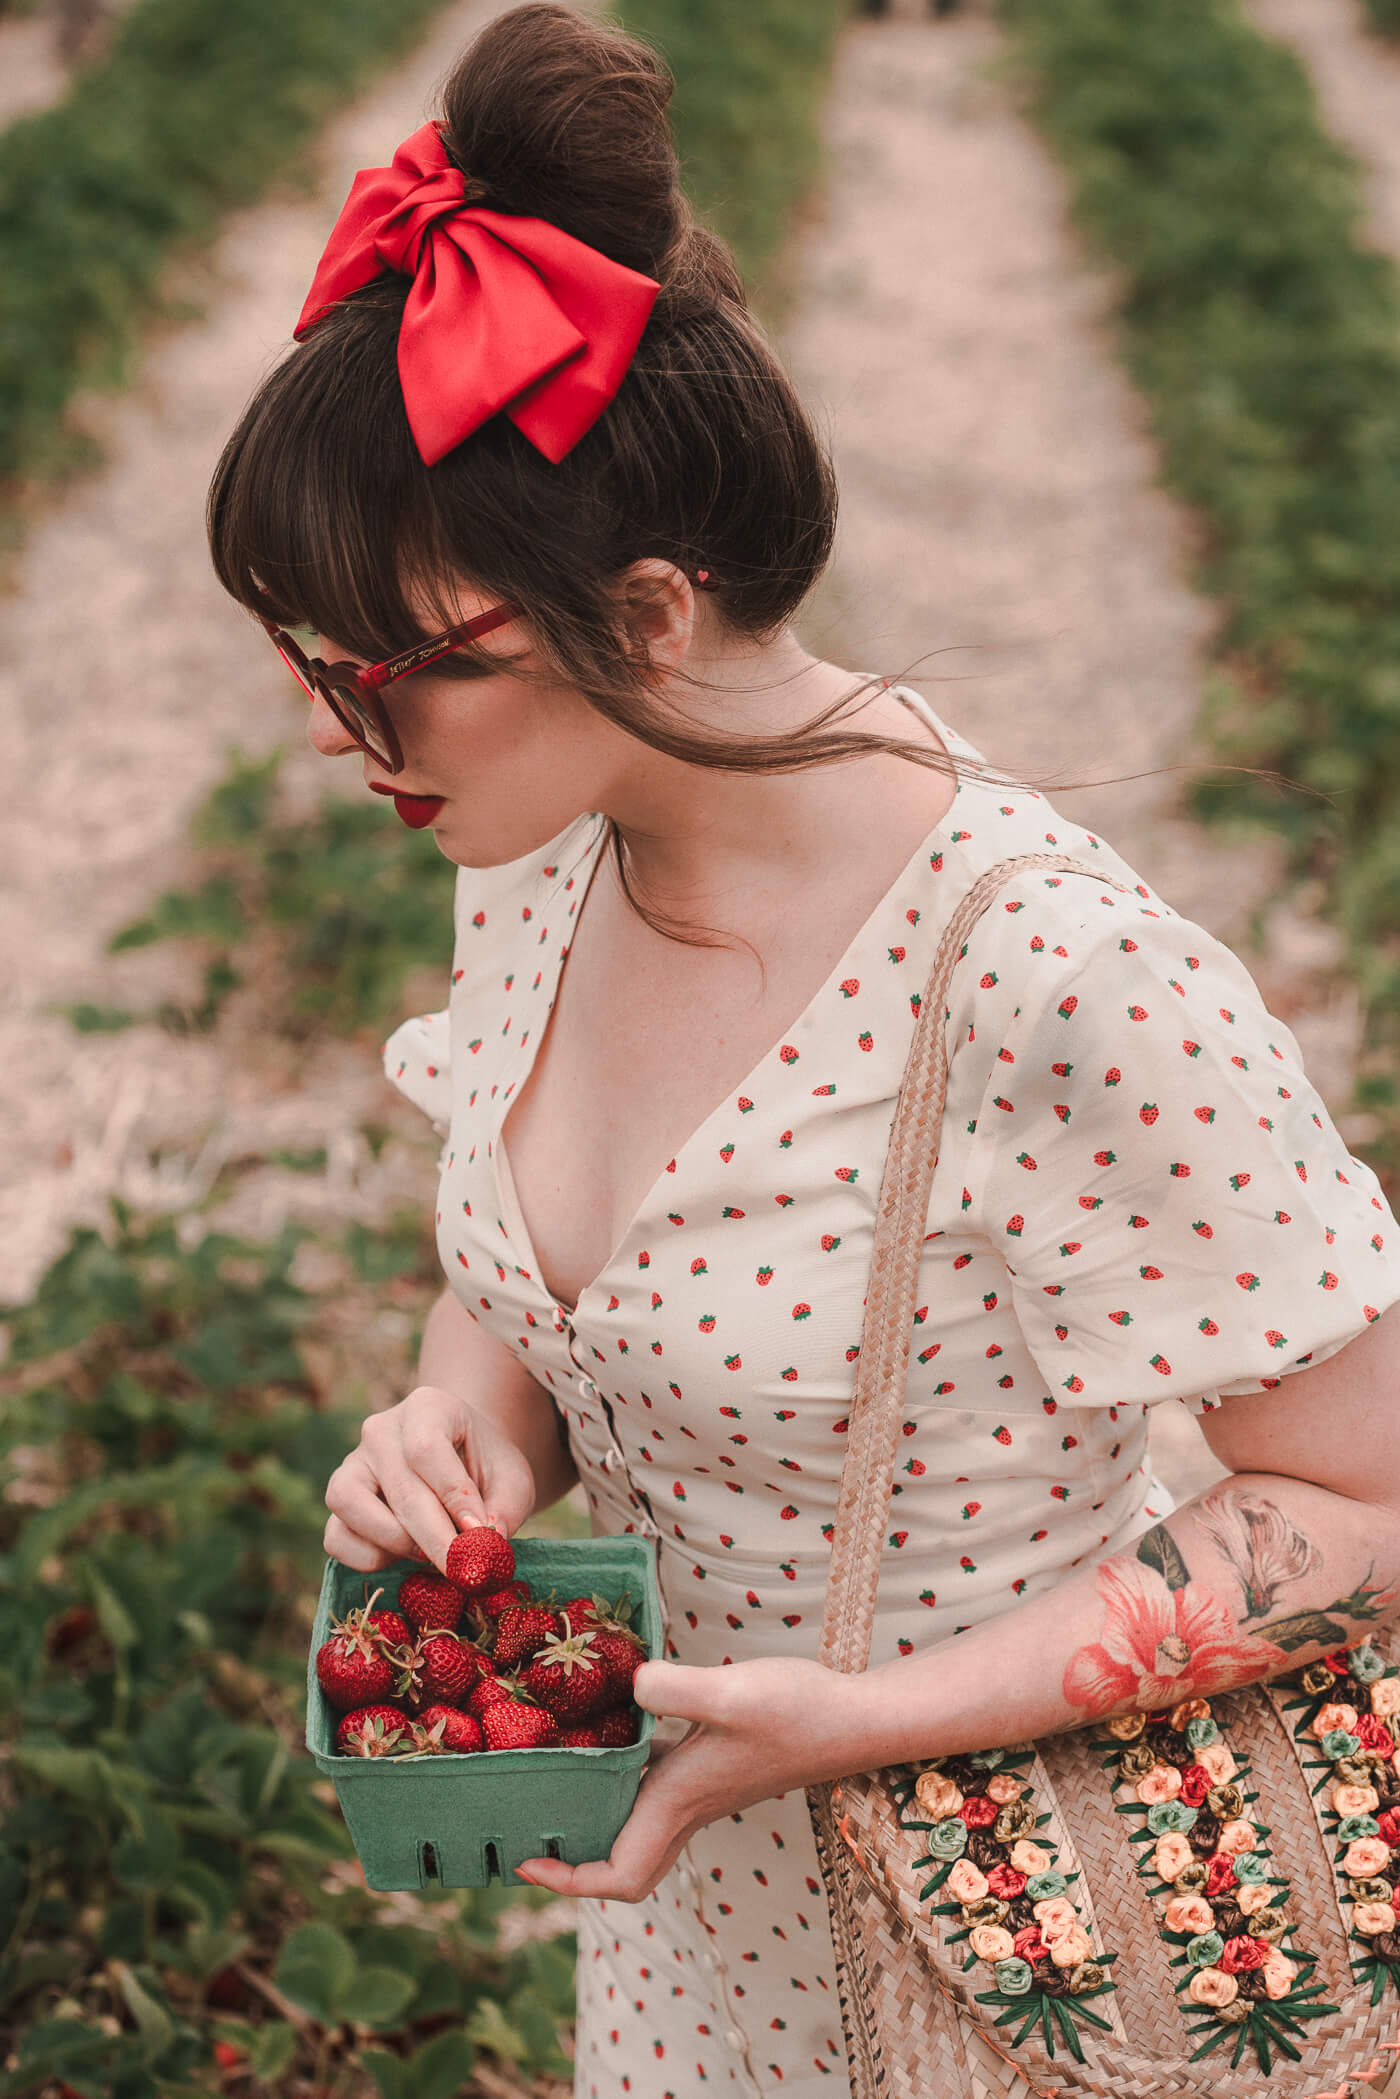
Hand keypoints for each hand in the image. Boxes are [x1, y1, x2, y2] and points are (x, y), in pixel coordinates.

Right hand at [323, 1385, 535, 1572]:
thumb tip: (483, 1546)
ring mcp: (353, 1462)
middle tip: (462, 1569)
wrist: (463, 1460)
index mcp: (428, 1406)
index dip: (452, 1497)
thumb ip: (503, 1510)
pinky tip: (402, 1557)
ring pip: (350, 1505)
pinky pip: (336, 1536)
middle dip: (434, 1538)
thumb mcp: (512, 1481)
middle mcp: (381, 1429)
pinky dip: (367, 1557)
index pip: (426, 1449)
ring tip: (429, 1551)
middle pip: (399, 1488)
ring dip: (394, 1543)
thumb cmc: (487, 1467)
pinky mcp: (340, 1500)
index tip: (478, 1533)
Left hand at [515, 1655, 865, 1901]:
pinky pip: (653, 1779)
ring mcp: (700, 1787)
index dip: (569, 1879)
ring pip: (634, 1821)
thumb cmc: (799, 1710)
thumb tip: (628, 1683)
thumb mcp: (732, 1693)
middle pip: (621, 1862)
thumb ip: (675, 1690)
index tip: (527, 1858)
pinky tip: (613, 1722)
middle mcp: (685, 1804)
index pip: (619, 1876)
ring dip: (594, 1813)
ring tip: (551, 1778)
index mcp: (679, 1802)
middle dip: (572, 1859)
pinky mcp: (711, 1761)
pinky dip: (623, 1767)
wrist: (854, 1717)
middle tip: (529, 1825)